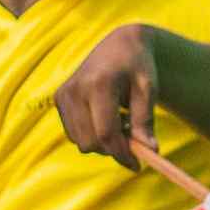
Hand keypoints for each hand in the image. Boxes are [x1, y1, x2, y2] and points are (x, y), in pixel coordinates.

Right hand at [50, 25, 162, 164]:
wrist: (119, 45)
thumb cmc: (138, 66)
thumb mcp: (148, 89)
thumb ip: (145, 120)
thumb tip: (150, 150)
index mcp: (99, 83)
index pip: (105, 132)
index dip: (122, 153)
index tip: (138, 165)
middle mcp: (75, 89)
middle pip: (90, 142)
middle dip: (113, 150)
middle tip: (133, 141)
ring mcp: (63, 94)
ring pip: (80, 141)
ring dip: (102, 143)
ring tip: (121, 123)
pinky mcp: (59, 99)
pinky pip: (74, 134)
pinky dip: (91, 135)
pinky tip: (106, 119)